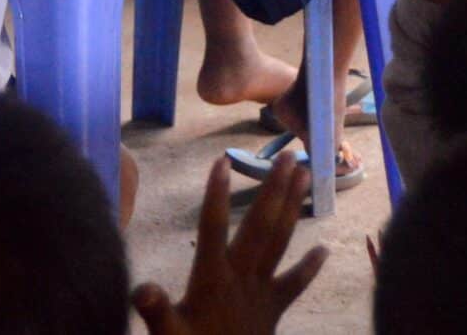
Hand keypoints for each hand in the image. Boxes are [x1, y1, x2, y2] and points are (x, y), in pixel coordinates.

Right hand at [130, 154, 326, 334]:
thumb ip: (156, 311)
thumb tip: (141, 289)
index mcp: (211, 279)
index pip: (213, 228)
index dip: (216, 195)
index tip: (220, 161)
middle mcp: (240, 278)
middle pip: (260, 226)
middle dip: (274, 189)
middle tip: (288, 155)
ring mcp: (261, 292)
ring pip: (280, 242)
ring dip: (293, 208)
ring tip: (305, 176)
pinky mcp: (274, 308)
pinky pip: (295, 284)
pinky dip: (310, 267)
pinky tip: (325, 250)